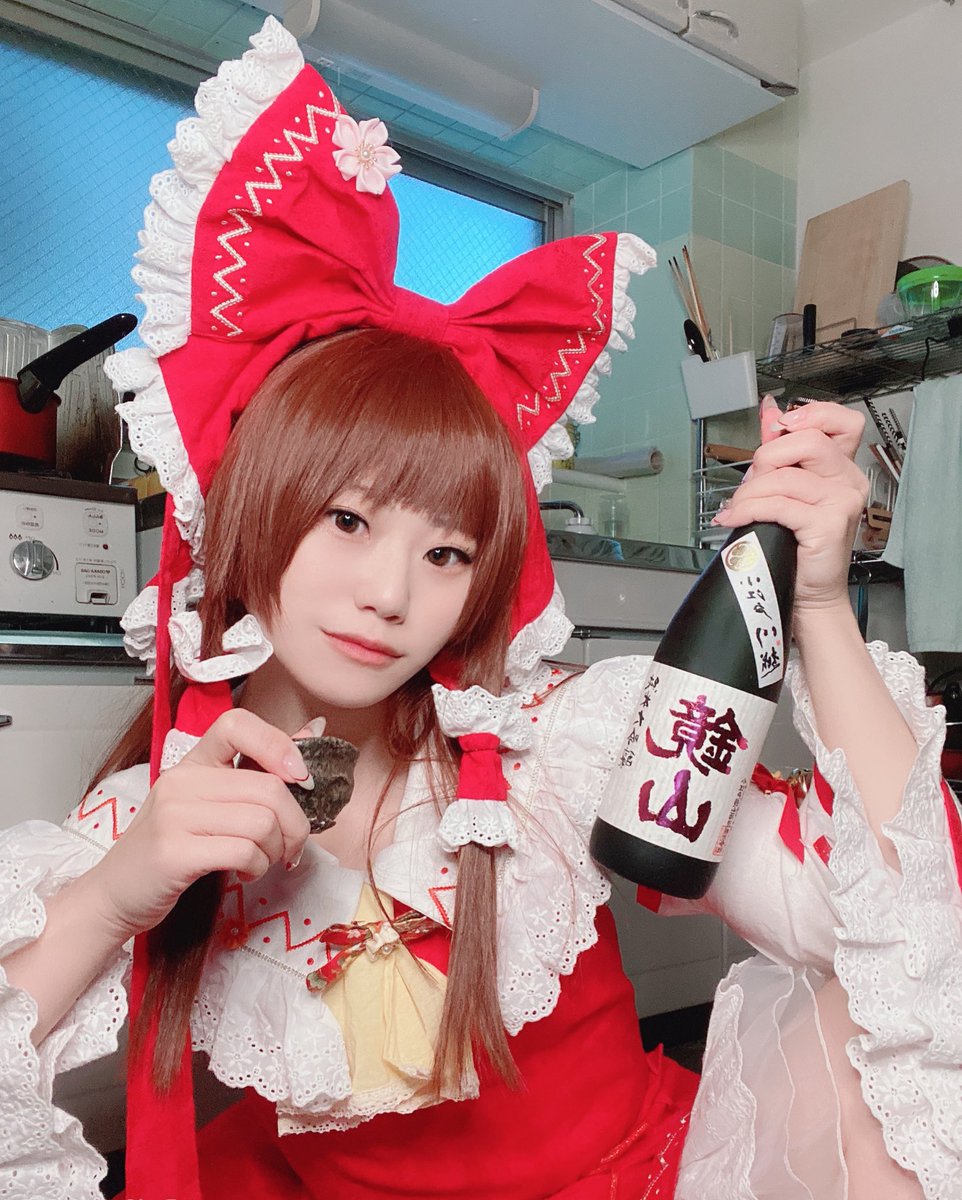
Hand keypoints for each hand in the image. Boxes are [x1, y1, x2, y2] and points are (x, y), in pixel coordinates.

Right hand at [87, 709, 314, 941]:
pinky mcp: (174, 851)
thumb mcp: (208, 803)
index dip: (278, 744)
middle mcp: (181, 781)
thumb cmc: (172, 848)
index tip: (298, 777)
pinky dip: (257, 867)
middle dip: (295, 824)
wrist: (115, 895)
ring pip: (262, 822)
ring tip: (261, 861)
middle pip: (269, 787)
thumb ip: (254, 773)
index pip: (237, 724)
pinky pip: (243, 851)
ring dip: (275, 850)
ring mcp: (174, 815)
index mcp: (192, 762)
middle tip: (289, 846)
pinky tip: (246, 872)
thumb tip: (315, 731)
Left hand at [712, 396, 868, 612]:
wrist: (808, 592)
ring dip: (749, 492)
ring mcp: (842, 501)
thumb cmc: (797, 545)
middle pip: (807, 440)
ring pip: (784, 477)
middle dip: (766, 458)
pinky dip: (748, 509)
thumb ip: (781, 452)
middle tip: (751, 483)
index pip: (841, 421)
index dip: (811, 414)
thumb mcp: (787, 491)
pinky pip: (778, 504)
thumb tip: (769, 412)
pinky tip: (736, 518)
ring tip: (738, 508)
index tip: (780, 426)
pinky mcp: (830, 524)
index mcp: (841, 467)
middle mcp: (848, 480)